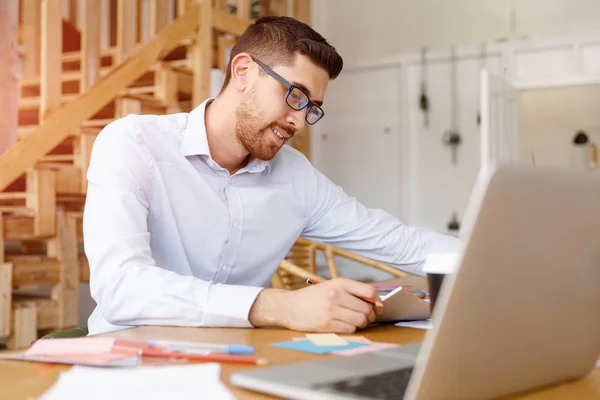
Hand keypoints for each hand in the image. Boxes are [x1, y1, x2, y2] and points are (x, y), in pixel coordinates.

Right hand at [249, 278, 383, 332]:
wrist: (289, 306)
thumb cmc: (312, 298)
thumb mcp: (330, 286)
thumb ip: (350, 292)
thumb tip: (374, 303)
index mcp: (339, 283)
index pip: (369, 291)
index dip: (378, 302)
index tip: (378, 308)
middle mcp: (336, 295)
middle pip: (366, 309)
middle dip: (369, 317)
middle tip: (365, 319)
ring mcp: (331, 310)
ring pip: (360, 321)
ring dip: (361, 324)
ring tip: (354, 323)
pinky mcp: (326, 324)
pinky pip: (349, 329)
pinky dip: (350, 330)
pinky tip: (343, 326)